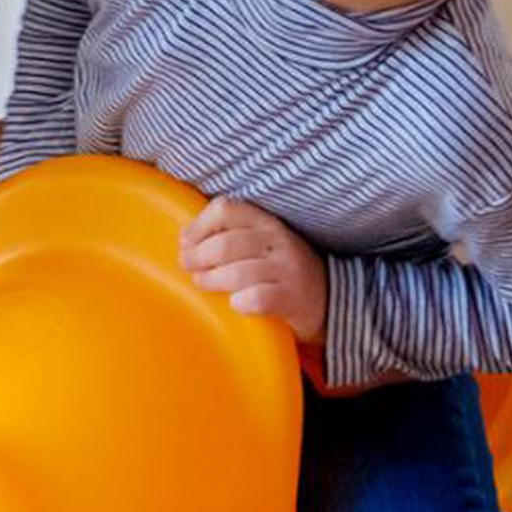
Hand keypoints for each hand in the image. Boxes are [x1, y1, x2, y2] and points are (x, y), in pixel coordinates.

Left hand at [180, 197, 327, 343]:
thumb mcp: (261, 242)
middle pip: (224, 244)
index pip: (226, 209)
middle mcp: (279, 240)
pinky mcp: (293, 298)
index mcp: (266, 222)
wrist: (327, 299)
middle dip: (197, 258)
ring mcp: (288, 269)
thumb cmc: (279, 269)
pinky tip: (236, 303)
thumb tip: (184, 243)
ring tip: (203, 283)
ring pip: (236, 273)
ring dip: (210, 280)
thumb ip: (231, 234)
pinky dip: (239, 302)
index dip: (198, 225)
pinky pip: (256, 299)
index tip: (184, 244)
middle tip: (189, 268)